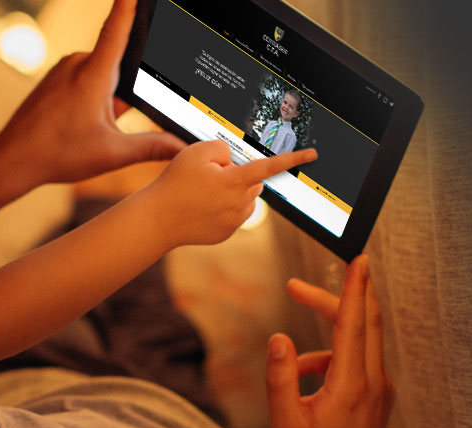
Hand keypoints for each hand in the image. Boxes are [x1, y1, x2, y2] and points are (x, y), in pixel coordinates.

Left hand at [0, 0, 186, 184]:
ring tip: (89, 129)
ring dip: (107, 101)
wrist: (12, 159)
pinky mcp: (54, 78)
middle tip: (109, 124)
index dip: (130, 5)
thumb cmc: (58, 154)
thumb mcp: (113, 153)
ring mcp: (63, 70)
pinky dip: (92, 101)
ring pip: (102, 78)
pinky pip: (85, 82)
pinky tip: (80, 125)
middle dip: (123, 94)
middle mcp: (77, 63)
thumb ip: (153, 147)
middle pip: (117, 66)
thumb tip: (183, 147)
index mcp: (93, 74)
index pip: (118, 28)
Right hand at [138, 140, 315, 245]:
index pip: (270, 166)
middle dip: (236, 175)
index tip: (313, 154)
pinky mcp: (226, 233)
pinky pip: (232, 214)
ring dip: (230, 192)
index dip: (293, 158)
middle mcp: (240, 203)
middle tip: (206, 177)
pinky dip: (221, 208)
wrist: (158, 219)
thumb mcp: (197, 151)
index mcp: (236, 182)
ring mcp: (234, 221)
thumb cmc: (176, 182)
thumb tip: (234, 164)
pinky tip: (200, 209)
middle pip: (251, 181)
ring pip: (243, 198)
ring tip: (201, 194)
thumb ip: (224, 149)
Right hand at [266, 255, 393, 427]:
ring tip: (292, 368)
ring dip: (325, 340)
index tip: (359, 259)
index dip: (354, 288)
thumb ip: (281, 377)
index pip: (354, 324)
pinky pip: (357, 364)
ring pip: (359, 344)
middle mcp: (373, 384)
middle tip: (297, 288)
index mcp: (351, 385)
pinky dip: (331, 362)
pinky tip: (307, 383)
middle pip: (363, 323)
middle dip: (333, 299)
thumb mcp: (286, 420)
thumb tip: (279, 339)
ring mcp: (379, 391)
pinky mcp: (377, 398)